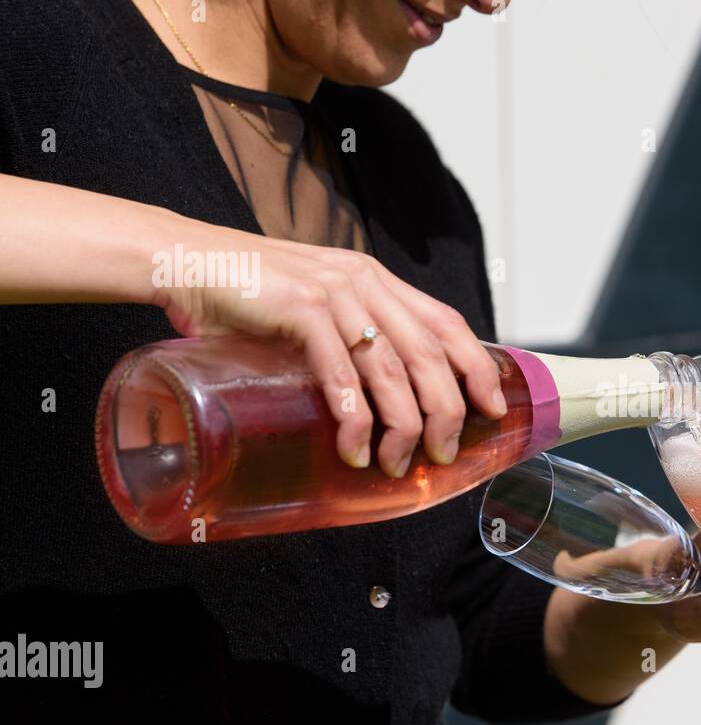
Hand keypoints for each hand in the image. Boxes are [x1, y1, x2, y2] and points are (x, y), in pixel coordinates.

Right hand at [152, 220, 506, 476]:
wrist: (184, 260)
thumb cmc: (246, 295)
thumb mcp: (313, 310)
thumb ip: (346, 339)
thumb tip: (375, 400)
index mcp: (375, 280)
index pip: (446, 322)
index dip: (476, 367)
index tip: (492, 407)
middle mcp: (364, 281)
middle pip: (428, 353)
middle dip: (445, 411)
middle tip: (443, 454)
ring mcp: (334, 292)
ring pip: (391, 367)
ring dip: (401, 425)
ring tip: (396, 464)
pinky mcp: (300, 307)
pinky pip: (342, 370)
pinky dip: (354, 416)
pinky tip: (357, 448)